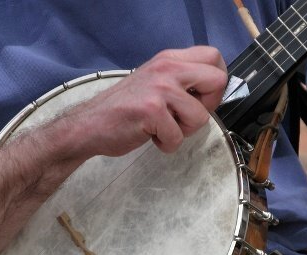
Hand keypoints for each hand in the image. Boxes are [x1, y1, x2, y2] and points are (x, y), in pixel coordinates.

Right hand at [57, 46, 227, 157]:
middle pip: (217, 80)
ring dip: (184, 131)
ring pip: (200, 116)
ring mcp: (159, 89)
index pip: (214, 57)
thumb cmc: (124, 109)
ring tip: (163, 128)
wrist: (89, 125)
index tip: (201, 98)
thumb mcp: (155, 82)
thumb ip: (182, 80)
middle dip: (208, 106)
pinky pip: (178, 137)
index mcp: (169, 59)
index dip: (215, 83)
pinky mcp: (152, 111)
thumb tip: (213, 92)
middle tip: (186, 116)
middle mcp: (167, 68)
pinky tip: (151, 136)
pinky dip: (167, 145)